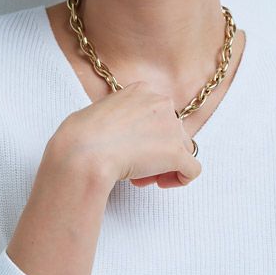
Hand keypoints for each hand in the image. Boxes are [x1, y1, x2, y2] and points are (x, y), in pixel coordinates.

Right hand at [50, 80, 201, 189]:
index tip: (130, 147)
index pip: (157, 115)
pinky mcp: (176, 153)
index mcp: (143, 90)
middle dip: (155, 152)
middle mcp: (162, 103)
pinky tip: (161, 183)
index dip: (147, 134)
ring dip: (164, 165)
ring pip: (183, 150)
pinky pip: (192, 169)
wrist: (84, 150)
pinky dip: (180, 179)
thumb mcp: (102, 112)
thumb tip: (126, 136)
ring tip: (141, 178)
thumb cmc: (83, 135)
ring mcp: (172, 128)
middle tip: (135, 167)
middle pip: (172, 132)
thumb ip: (123, 117)